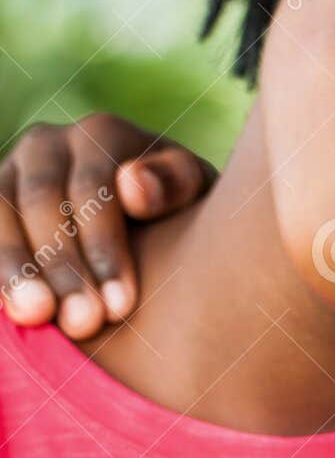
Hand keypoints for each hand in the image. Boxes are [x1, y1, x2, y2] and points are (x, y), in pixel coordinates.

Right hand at [0, 113, 214, 337]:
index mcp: (101, 134)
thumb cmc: (179, 207)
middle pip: (42, 202)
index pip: (93, 188)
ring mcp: (10, 170)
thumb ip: (174, 183)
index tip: (122, 306)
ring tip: (35, 318)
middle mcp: (47, 144)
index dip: (104, 249)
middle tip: (83, 323)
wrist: (149, 216)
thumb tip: (132, 187)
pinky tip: (7, 308)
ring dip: (14, 269)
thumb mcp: (193, 191)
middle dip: (63, 268)